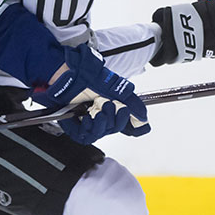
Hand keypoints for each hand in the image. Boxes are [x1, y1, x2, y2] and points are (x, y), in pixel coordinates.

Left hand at [34, 43, 149, 143]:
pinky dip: (90, 127)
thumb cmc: (89, 80)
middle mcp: (99, 117)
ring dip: (102, 123)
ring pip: (100, 134)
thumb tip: (144, 118)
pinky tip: (87, 117)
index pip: (122, 124)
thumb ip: (133, 102)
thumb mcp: (116, 89)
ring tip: (97, 110)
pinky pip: (86, 137)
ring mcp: (86, 124)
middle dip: (113, 118)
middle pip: (113, 129)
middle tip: (108, 104)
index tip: (125, 111)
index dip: (124, 121)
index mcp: (109, 109)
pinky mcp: (74, 129)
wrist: (70, 78)